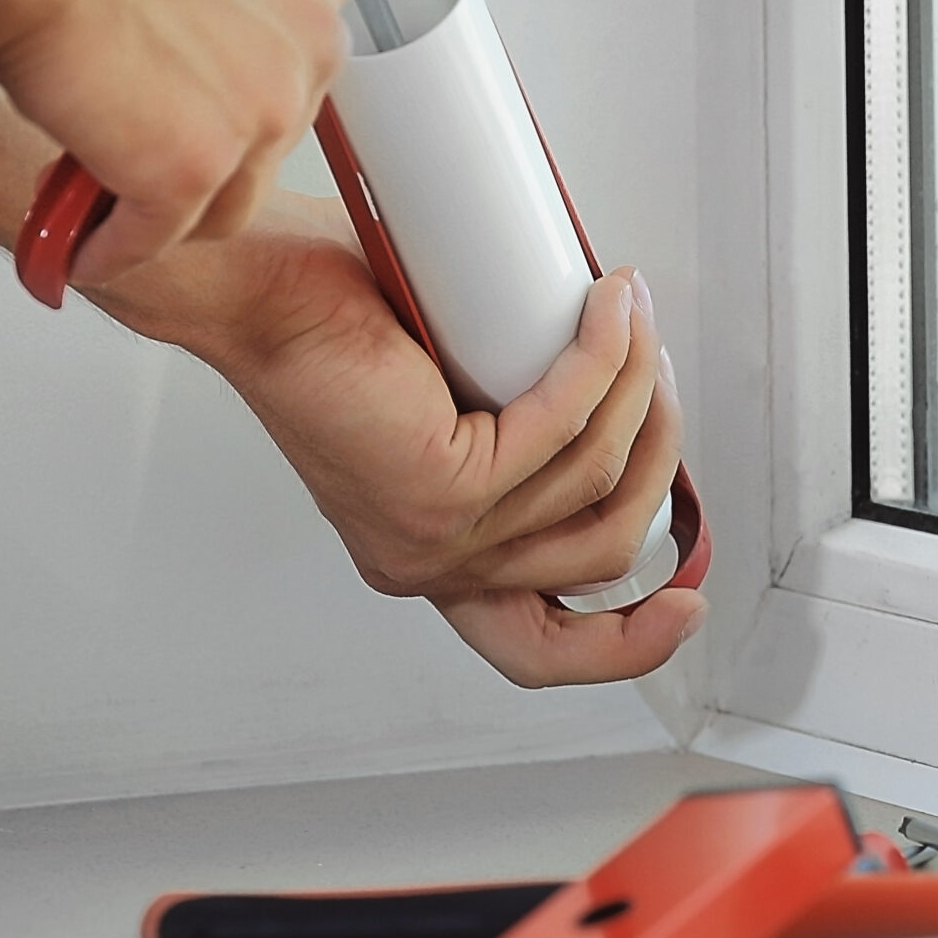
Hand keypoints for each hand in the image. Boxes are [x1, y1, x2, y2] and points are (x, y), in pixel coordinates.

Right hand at [0, 0, 359, 287]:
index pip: (297, 35)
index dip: (237, 59)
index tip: (201, 75)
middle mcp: (309, 32)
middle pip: (272, 114)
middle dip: (206, 127)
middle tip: (140, 125)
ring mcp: (263, 108)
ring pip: (228, 187)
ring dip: (169, 197)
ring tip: (109, 191)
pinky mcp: (195, 168)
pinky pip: (161, 233)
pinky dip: (114, 244)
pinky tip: (81, 242)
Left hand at [105, 192, 704, 686]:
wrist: (253, 289)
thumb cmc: (333, 320)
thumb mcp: (453, 400)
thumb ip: (522, 431)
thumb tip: (623, 396)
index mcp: (435, 557)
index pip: (536, 647)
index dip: (624, 645)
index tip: (685, 604)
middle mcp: (431, 563)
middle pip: (602, 554)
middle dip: (658, 457)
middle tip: (660, 375)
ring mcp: (434, 535)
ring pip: (593, 479)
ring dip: (636, 388)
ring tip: (630, 315)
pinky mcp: (437, 486)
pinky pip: (561, 428)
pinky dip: (600, 363)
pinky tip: (607, 311)